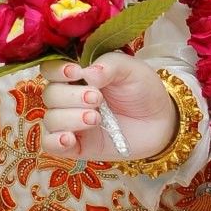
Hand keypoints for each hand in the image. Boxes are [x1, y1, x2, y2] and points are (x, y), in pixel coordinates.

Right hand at [41, 53, 178, 162]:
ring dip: (69, 118)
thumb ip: (109, 65)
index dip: (57, 70)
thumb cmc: (143, 90)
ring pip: (51, 119)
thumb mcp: (131, 69)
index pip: (51, 69)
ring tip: (96, 118)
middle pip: (50, 94)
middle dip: (71, 96)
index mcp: (78, 74)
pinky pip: (51, 145)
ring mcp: (71, 122)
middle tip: (97, 98)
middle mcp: (69, 97)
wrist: (161, 121)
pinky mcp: (76, 145)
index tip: (75, 73)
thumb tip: (88, 73)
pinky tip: (69, 138)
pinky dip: (55, 141)